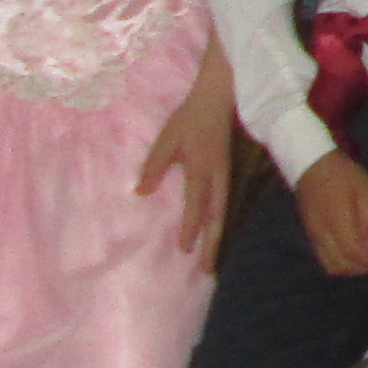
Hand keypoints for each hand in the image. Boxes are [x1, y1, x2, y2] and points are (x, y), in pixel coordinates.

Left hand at [136, 75, 236, 273]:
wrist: (220, 97)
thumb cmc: (190, 117)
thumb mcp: (167, 137)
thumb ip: (154, 164)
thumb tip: (141, 193)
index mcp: (202, 168)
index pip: (196, 203)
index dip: (191, 226)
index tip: (184, 249)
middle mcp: (217, 176)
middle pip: (217, 216)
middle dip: (212, 244)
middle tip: (206, 270)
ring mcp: (225, 176)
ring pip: (223, 213)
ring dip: (217, 238)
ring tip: (211, 260)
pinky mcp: (227, 174)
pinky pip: (224, 204)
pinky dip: (219, 224)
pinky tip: (214, 234)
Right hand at [292, 149, 367, 277]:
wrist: (312, 166)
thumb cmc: (343, 175)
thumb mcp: (364, 189)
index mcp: (337, 219)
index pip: (355, 252)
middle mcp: (322, 233)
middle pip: (343, 265)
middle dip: (365, 267)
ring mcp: (314, 237)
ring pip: (333, 267)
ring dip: (353, 269)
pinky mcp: (311, 237)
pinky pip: (325, 261)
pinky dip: (342, 264)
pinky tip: (355, 256)